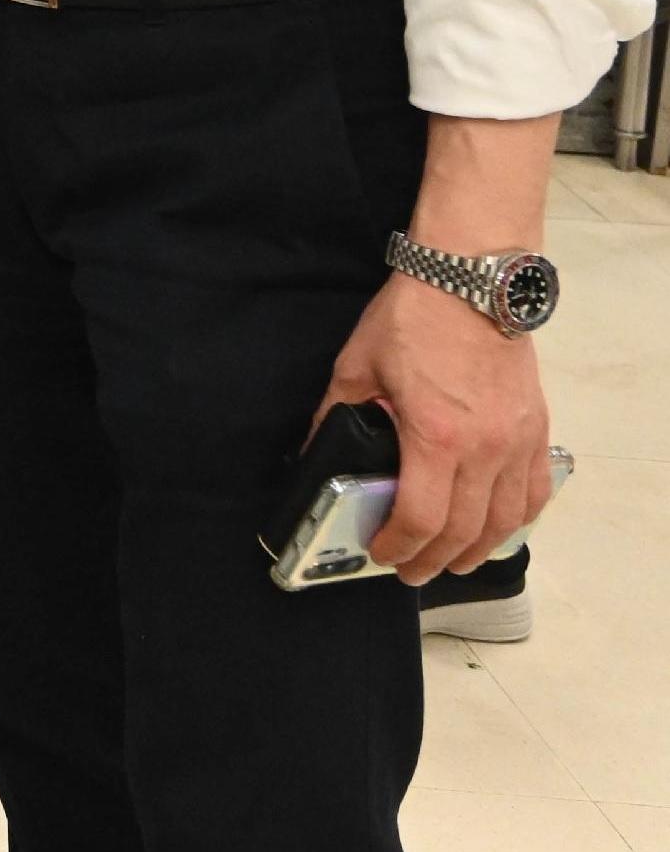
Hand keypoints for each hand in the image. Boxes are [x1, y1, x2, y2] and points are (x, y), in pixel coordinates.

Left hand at [323, 273, 554, 580]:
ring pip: (506, 520)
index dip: (397, 547)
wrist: (470, 280)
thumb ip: (335, 416)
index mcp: (435, 437)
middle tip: (412, 572)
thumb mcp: (355, 368)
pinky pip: (535, 490)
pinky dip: (518, 518)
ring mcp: (517, 441)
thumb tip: (314, 449)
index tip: (381, 555)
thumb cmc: (414, 319)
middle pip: (464, 531)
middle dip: (434, 560)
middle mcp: (484, 448)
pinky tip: (500, 527)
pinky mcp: (537, 429)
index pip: (419, 518)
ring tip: (454, 561)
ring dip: (478, 549)